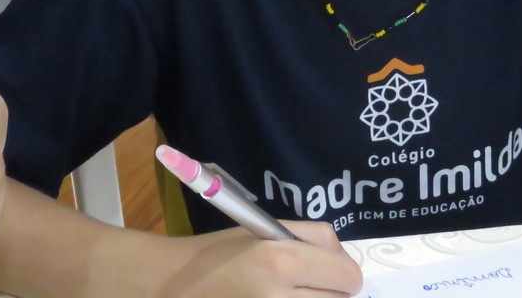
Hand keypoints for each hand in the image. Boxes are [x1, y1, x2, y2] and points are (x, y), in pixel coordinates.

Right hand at [154, 222, 362, 296]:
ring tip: (291, 293)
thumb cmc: (218, 253)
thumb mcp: (264, 231)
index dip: (343, 272)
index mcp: (281, 261)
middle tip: (307, 284)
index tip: (329, 270)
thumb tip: (342, 260)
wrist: (174, 287)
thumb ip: (311, 238)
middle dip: (332, 291)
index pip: (347, 277)